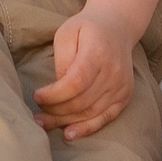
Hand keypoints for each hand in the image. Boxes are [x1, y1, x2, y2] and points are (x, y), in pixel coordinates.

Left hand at [34, 6, 136, 140]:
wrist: (118, 27)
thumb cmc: (87, 29)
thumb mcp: (67, 33)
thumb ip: (62, 60)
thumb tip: (57, 89)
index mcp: (98, 52)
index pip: (76, 82)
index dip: (54, 95)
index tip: (36, 96)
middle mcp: (113, 71)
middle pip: (82, 101)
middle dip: (55, 110)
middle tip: (37, 112)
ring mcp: (121, 85)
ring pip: (91, 112)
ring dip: (65, 121)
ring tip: (44, 123)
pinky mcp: (125, 95)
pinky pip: (105, 118)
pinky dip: (87, 128)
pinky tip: (69, 133)